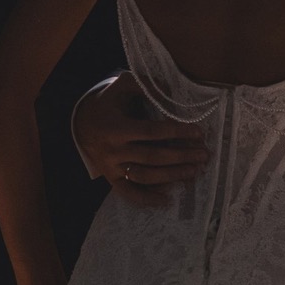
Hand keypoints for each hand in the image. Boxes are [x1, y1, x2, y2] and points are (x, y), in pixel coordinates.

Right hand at [75, 73, 206, 207]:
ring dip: (171, 176)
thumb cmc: (108, 101)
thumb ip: (147, 85)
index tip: (198, 133)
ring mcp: (112, 168)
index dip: (177, 133)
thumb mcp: (123, 85)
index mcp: (116, 128)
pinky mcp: (111, 178)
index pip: (153, 133)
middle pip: (152, 157)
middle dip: (181, 157)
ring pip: (144, 176)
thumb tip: (172, 90)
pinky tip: (167, 199)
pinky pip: (129, 192)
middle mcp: (113, 151)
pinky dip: (146, 199)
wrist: (80, 122)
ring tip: (194, 171)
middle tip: (204, 155)